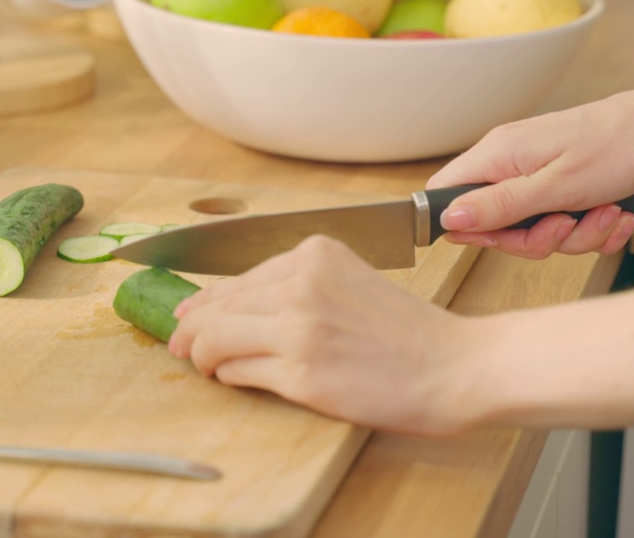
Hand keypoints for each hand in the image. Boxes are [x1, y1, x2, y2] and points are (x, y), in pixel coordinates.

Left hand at [167, 235, 477, 435]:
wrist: (455, 366)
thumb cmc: (411, 333)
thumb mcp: (351, 283)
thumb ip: (296, 285)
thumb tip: (227, 303)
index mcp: (315, 253)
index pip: (238, 276)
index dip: (205, 299)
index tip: (187, 313)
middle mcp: (302, 282)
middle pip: (219, 304)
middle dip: (190, 327)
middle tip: (177, 344)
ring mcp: (299, 327)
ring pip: (216, 337)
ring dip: (201, 355)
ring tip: (201, 366)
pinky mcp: (301, 372)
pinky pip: (239, 371)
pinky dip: (228, 376)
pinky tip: (230, 379)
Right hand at [427, 53, 633, 258]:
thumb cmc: (619, 144)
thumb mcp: (556, 185)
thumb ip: (499, 204)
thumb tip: (449, 217)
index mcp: (499, 154)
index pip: (446, 195)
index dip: (467, 226)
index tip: (504, 236)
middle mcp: (513, 164)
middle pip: (496, 225)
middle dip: (538, 237)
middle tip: (567, 224)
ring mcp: (541, 176)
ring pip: (536, 231)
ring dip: (577, 234)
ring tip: (606, 212)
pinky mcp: (567, 187)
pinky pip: (565, 226)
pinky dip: (594, 228)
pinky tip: (616, 213)